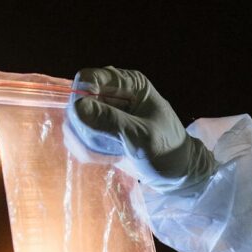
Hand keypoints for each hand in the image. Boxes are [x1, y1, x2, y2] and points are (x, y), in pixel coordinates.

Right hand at [65, 66, 217, 191]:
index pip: (88, 77)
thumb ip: (111, 121)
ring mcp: (105, 112)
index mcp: (129, 84)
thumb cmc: (167, 150)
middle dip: (83, 126)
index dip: (81, 98)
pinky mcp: (100, 131)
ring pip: (74, 121)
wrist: (177, 173)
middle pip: (77, 101)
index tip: (89, 122)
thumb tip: (77, 107)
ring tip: (110, 153)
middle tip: (103, 143)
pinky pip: (78, 136)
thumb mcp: (141, 137)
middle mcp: (114, 93)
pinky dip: (88, 150)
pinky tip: (108, 158)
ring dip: (85, 141)